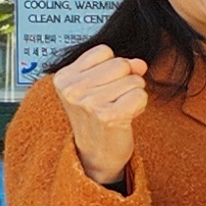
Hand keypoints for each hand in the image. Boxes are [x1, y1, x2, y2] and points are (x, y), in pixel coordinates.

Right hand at [52, 45, 148, 187]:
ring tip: (118, 110)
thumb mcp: (100, 86)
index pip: (104, 51)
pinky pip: (140, 95)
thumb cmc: (98, 118)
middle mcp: (72, 89)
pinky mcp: (108, 116)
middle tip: (113, 101)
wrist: (96, 154)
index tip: (103, 87)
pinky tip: (125, 117)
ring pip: (134, 80)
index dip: (112, 67)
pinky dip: (140, 106)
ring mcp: (88, 103)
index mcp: (64, 77)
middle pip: (121, 64)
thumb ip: (120, 67)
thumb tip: (140, 63)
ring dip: (133, 95)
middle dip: (126, 80)